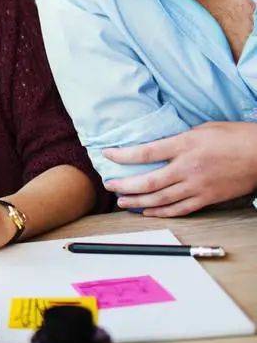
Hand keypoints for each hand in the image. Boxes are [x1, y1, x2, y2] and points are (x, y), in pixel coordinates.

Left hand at [103, 122, 256, 215]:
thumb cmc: (234, 136)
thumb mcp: (201, 129)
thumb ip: (178, 139)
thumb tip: (159, 145)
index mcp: (184, 145)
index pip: (145, 152)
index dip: (123, 155)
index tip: (107, 154)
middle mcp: (187, 168)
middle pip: (148, 181)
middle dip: (124, 185)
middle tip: (109, 185)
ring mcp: (197, 186)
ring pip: (160, 199)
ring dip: (138, 202)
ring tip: (122, 202)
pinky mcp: (208, 198)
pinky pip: (180, 209)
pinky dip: (161, 213)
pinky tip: (147, 212)